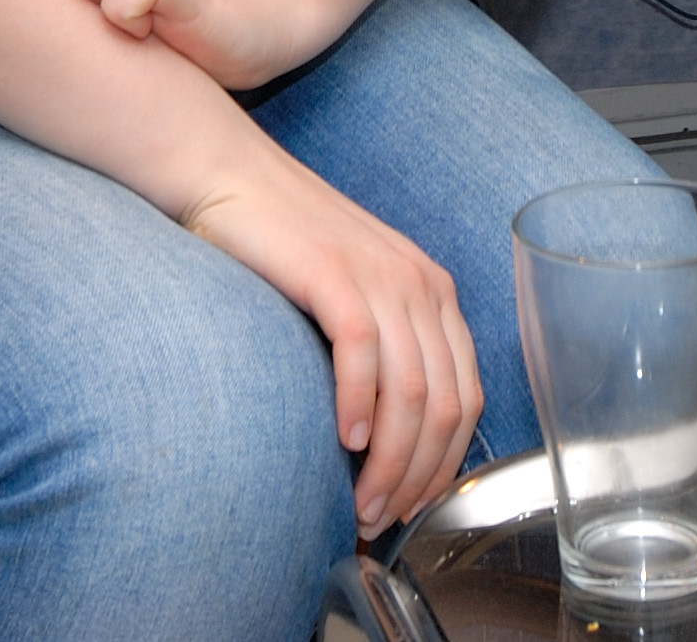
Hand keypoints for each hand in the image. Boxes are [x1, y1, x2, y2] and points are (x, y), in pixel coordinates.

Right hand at [179, 142, 482, 538]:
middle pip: (448, 404)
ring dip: (391, 461)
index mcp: (433, 292)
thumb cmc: (282, 246)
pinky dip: (360, 407)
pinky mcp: (335, 275)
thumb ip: (380, 350)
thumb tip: (382, 439)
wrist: (229, 177)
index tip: (412, 507)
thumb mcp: (351, 296)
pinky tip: (344, 441)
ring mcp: (382, 276)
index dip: (445, 464)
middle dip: (419, 476)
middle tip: (380, 519)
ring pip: (413, 392)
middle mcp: (421, 283)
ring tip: (362, 501)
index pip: (468, 396)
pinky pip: (364, 355)